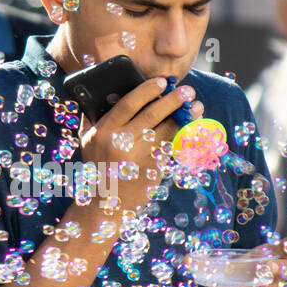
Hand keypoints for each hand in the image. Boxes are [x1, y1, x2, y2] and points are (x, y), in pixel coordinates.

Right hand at [78, 75, 203, 214]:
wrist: (103, 205)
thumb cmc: (97, 166)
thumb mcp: (89, 140)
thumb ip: (95, 117)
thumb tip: (109, 91)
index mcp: (104, 131)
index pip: (129, 104)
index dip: (148, 90)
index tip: (163, 81)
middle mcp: (120, 144)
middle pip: (152, 115)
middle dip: (173, 100)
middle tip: (188, 90)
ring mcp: (137, 159)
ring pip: (166, 132)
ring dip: (184, 118)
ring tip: (197, 107)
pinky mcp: (151, 172)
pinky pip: (169, 150)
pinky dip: (182, 137)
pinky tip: (192, 128)